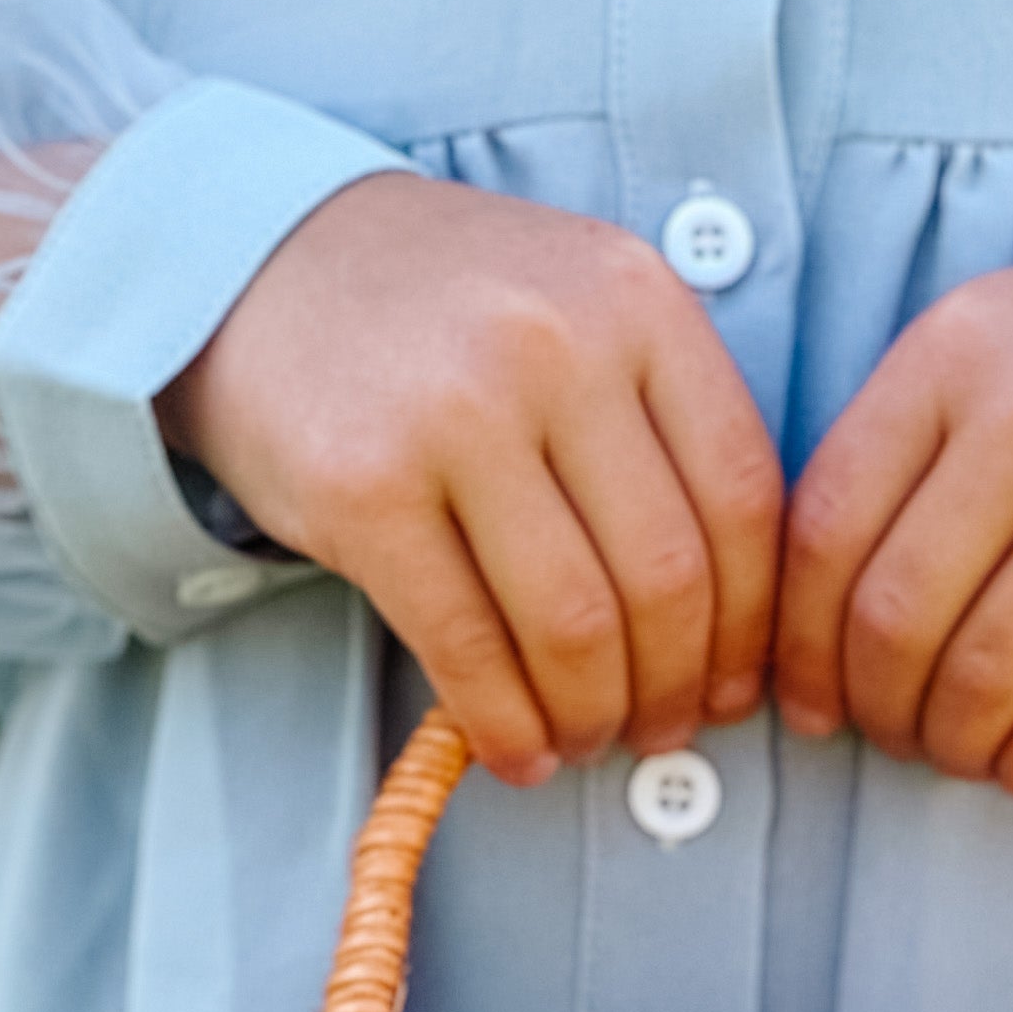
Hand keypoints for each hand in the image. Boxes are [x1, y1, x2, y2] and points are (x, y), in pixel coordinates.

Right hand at [160, 174, 784, 785]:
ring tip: (585, 740)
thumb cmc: (446, 319)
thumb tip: (734, 636)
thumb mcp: (581, 316)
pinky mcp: (364, 485)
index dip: (751, 624)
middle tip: (661, 731)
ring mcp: (455, 411)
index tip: (735, 684)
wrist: (261, 259)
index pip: (742, 500)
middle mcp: (554, 343)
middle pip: (666, 577)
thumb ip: (662, 429)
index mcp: (636, 299)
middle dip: (674, 688)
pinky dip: (504, 725)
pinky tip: (516, 752)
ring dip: (591, 717)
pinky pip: (466, 646)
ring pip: (575, 625)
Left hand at [773, 195, 1012, 796]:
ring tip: (972, 751)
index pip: (824, 529)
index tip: (811, 699)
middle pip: (890, 620)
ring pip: (978, 679)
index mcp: (959, 347)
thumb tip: (817, 623)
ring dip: (956, 747)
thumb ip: (922, 447)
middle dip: (878, 711)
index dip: (799, 643)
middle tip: (899, 737)